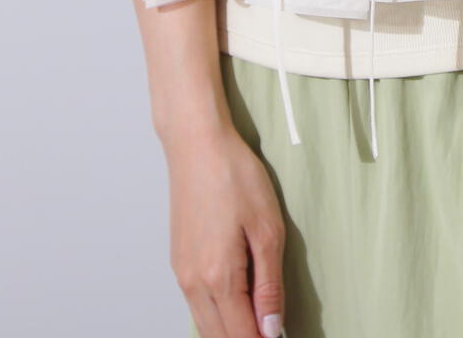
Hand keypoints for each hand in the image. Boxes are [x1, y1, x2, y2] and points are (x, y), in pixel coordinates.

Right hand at [165, 122, 287, 337]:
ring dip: (230, 332)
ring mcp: (181, 274)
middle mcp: (193, 283)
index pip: (242, 337)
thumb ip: (269, 285)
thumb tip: (271, 330)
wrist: (197, 144)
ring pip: (205, 326)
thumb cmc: (235, 176)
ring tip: (259, 322)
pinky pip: (196, 307)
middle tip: (275, 331)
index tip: (283, 337)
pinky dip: (216, 317)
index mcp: (218, 277)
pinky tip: (237, 305)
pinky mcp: (178, 262)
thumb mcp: (267, 228)